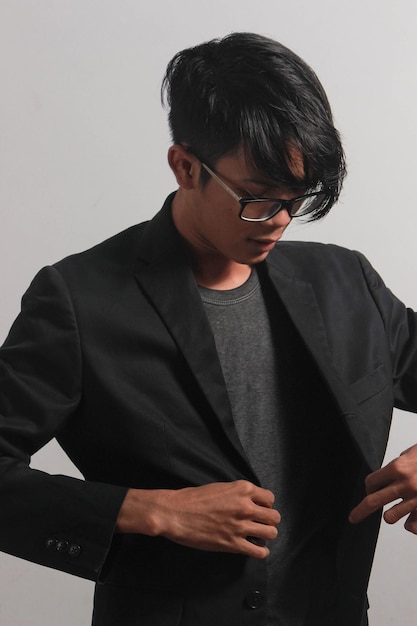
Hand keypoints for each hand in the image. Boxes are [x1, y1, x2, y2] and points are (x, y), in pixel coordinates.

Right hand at [116, 480, 280, 558]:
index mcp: (242, 489)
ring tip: (257, 536)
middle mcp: (245, 506)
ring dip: (266, 535)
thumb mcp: (220, 487)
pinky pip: (260, 551)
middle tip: (259, 524)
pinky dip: (260, 552)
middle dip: (269, 521)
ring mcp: (240, 526)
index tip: (258, 510)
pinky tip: (253, 548)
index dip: (265, 505)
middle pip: (274, 517)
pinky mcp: (233, 543)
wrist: (176, 512)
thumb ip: (238, 494)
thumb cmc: (193, 498)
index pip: (270, 498)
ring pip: (271, 533)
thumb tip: (249, 503)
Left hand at [349, 443, 416, 533]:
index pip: (371, 482)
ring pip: (390, 517)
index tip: (369, 490)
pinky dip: (410, 524)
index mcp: (399, 467)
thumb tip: (388, 473)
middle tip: (353, 518)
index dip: (368, 487)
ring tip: (396, 510)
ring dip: (391, 514)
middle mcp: (406, 484)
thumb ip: (400, 464)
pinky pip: (411, 526)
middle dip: (360, 511)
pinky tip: (411, 517)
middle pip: (373, 502)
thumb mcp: (413, 453)